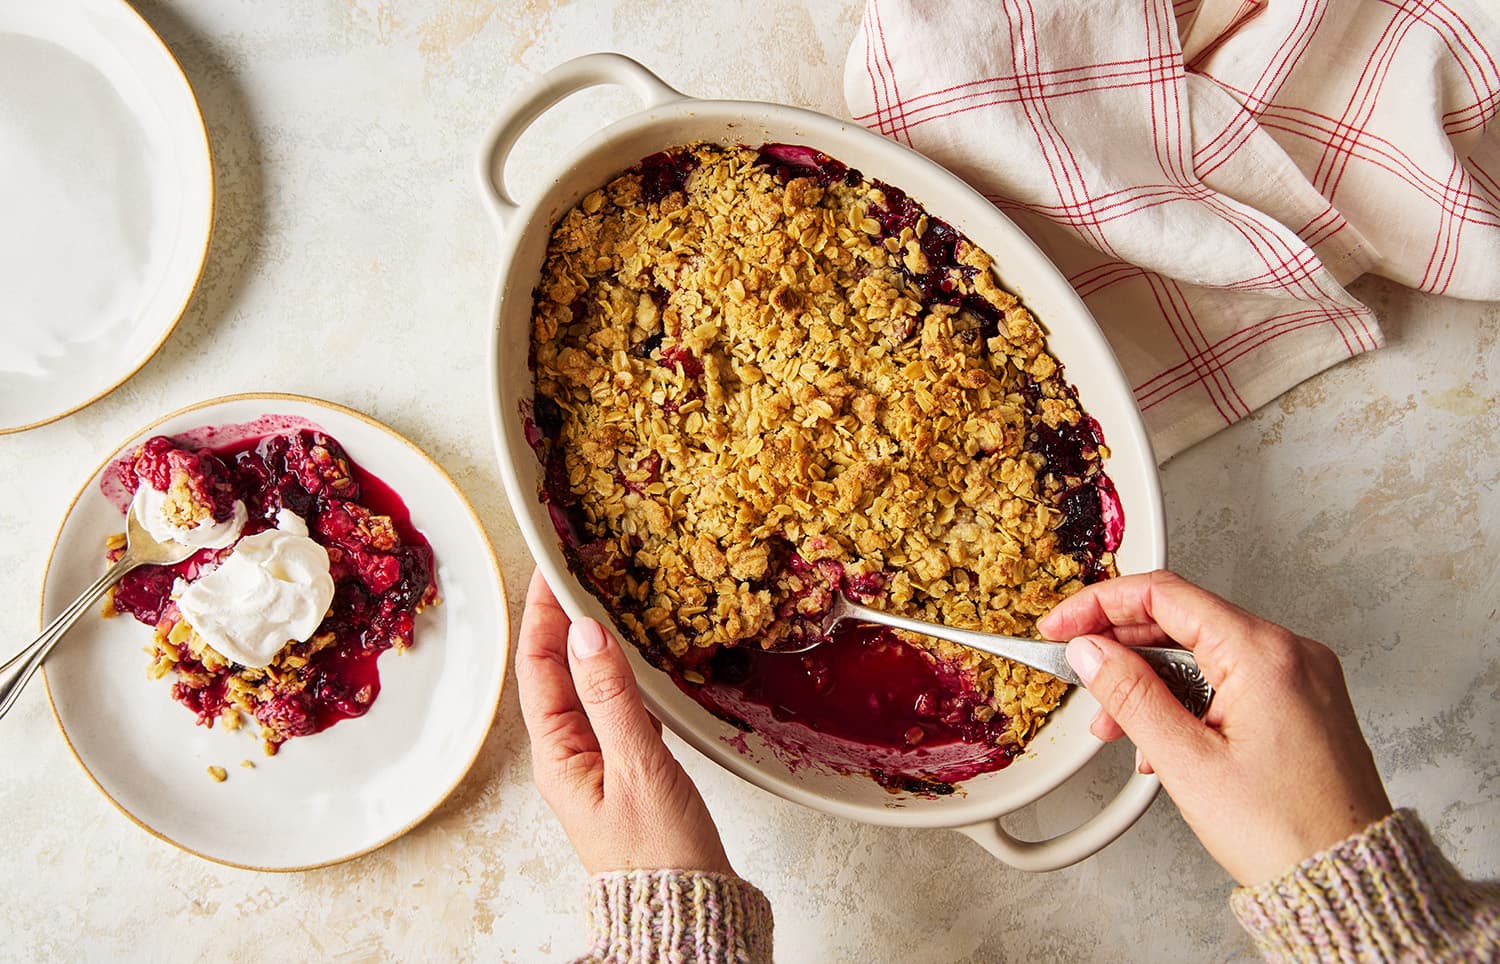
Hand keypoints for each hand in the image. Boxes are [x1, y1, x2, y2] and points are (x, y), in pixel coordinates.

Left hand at [515, 568, 733, 875]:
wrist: (685, 913)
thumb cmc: (659, 855)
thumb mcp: (638, 768)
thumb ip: (613, 698)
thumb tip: (588, 632)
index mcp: (558, 755)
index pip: (538, 666)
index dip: (544, 612)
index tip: (554, 565)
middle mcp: (570, 754)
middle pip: (556, 669)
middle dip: (564, 615)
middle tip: (580, 565)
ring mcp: (598, 760)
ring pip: (588, 684)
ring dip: (594, 638)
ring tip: (608, 593)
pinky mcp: (628, 768)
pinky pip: (617, 704)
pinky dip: (625, 670)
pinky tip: (642, 653)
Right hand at [1037, 570, 1392, 885]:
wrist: (1346, 882)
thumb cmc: (1286, 831)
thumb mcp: (1187, 762)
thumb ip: (1130, 695)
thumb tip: (1091, 651)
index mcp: (1264, 654)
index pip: (1165, 595)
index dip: (1100, 605)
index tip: (1063, 624)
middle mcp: (1291, 654)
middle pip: (1184, 620)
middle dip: (1123, 648)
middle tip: (1079, 671)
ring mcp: (1301, 678)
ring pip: (1204, 654)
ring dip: (1151, 681)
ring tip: (1117, 727)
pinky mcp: (1303, 704)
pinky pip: (1230, 680)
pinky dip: (1187, 699)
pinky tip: (1162, 737)